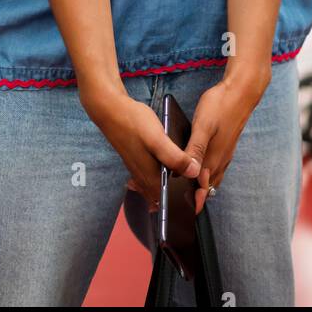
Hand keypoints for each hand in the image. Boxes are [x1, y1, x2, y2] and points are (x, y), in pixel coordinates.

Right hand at [81, 85, 199, 210]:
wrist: (112, 111)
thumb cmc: (134, 123)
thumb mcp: (158, 139)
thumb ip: (175, 158)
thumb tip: (194, 172)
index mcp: (151, 177)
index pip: (171, 200)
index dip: (186, 199)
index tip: (199, 194)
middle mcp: (144, 179)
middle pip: (165, 196)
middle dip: (181, 195)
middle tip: (196, 185)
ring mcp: (140, 172)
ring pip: (159, 187)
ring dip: (172, 187)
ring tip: (187, 177)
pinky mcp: (139, 163)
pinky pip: (154, 178)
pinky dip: (164, 178)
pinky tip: (171, 169)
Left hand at [183, 69, 270, 213]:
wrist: (241, 91)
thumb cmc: (220, 106)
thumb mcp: (203, 125)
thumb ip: (196, 149)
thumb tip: (189, 173)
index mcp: (213, 159)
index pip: (202, 190)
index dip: (190, 202)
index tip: (176, 211)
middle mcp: (220, 160)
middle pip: (206, 187)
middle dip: (193, 196)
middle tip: (175, 202)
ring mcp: (224, 154)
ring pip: (211, 177)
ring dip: (199, 185)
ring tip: (183, 189)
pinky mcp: (225, 146)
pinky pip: (214, 166)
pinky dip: (204, 173)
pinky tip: (196, 167)